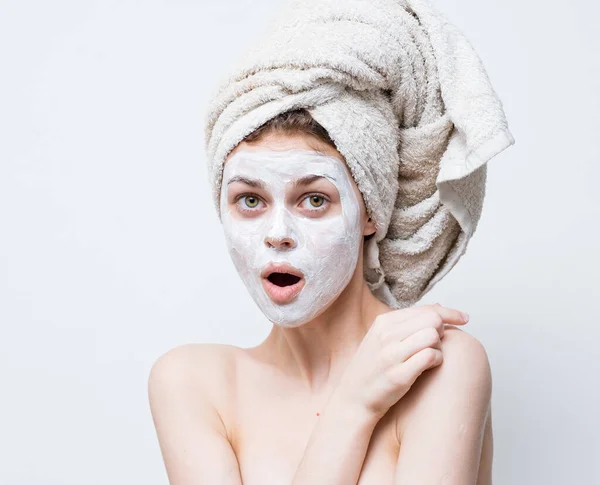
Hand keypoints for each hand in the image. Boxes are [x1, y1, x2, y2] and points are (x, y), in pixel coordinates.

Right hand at [335, 303, 468, 420]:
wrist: (353, 398)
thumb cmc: (373, 368)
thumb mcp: (382, 338)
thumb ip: (407, 323)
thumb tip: (438, 307)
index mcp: (383, 322)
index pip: (425, 309)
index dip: (450, 312)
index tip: (465, 318)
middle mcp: (386, 335)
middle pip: (432, 320)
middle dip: (441, 332)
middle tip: (435, 346)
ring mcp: (391, 354)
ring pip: (432, 336)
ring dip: (438, 348)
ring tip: (429, 357)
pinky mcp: (398, 375)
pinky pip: (431, 357)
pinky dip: (436, 361)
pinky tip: (428, 367)